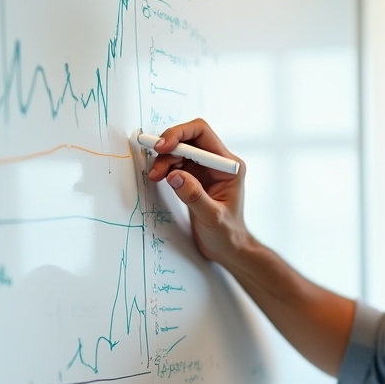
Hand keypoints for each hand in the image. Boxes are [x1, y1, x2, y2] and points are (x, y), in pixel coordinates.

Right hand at [146, 118, 248, 263]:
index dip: (180, 135)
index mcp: (229, 166)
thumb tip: (175, 176)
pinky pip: (176, 164)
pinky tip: (159, 177)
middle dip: (168, 148)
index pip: (202, 134)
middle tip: (155, 167)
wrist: (228, 248)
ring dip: (164, 160)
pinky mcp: (195, 179)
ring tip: (155, 177)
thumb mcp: (212, 217)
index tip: (163, 148)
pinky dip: (165, 168)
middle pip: (188, 139)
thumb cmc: (227, 234)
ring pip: (179, 151)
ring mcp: (205, 170)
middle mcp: (218, 163)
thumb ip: (194, 196)